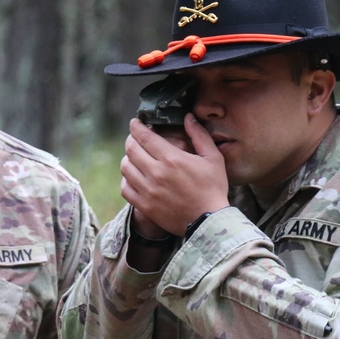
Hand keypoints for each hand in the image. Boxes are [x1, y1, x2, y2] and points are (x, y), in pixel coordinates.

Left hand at [121, 113, 228, 235]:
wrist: (209, 221)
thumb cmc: (213, 188)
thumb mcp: (213, 158)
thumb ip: (199, 135)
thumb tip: (188, 117)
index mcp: (171, 158)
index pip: (144, 136)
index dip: (136, 126)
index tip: (135, 123)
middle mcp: (156, 173)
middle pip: (131, 149)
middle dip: (131, 139)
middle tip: (135, 138)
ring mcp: (148, 190)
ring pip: (125, 168)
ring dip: (128, 158)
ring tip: (134, 157)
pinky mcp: (144, 206)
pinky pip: (125, 188)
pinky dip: (126, 180)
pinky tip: (134, 177)